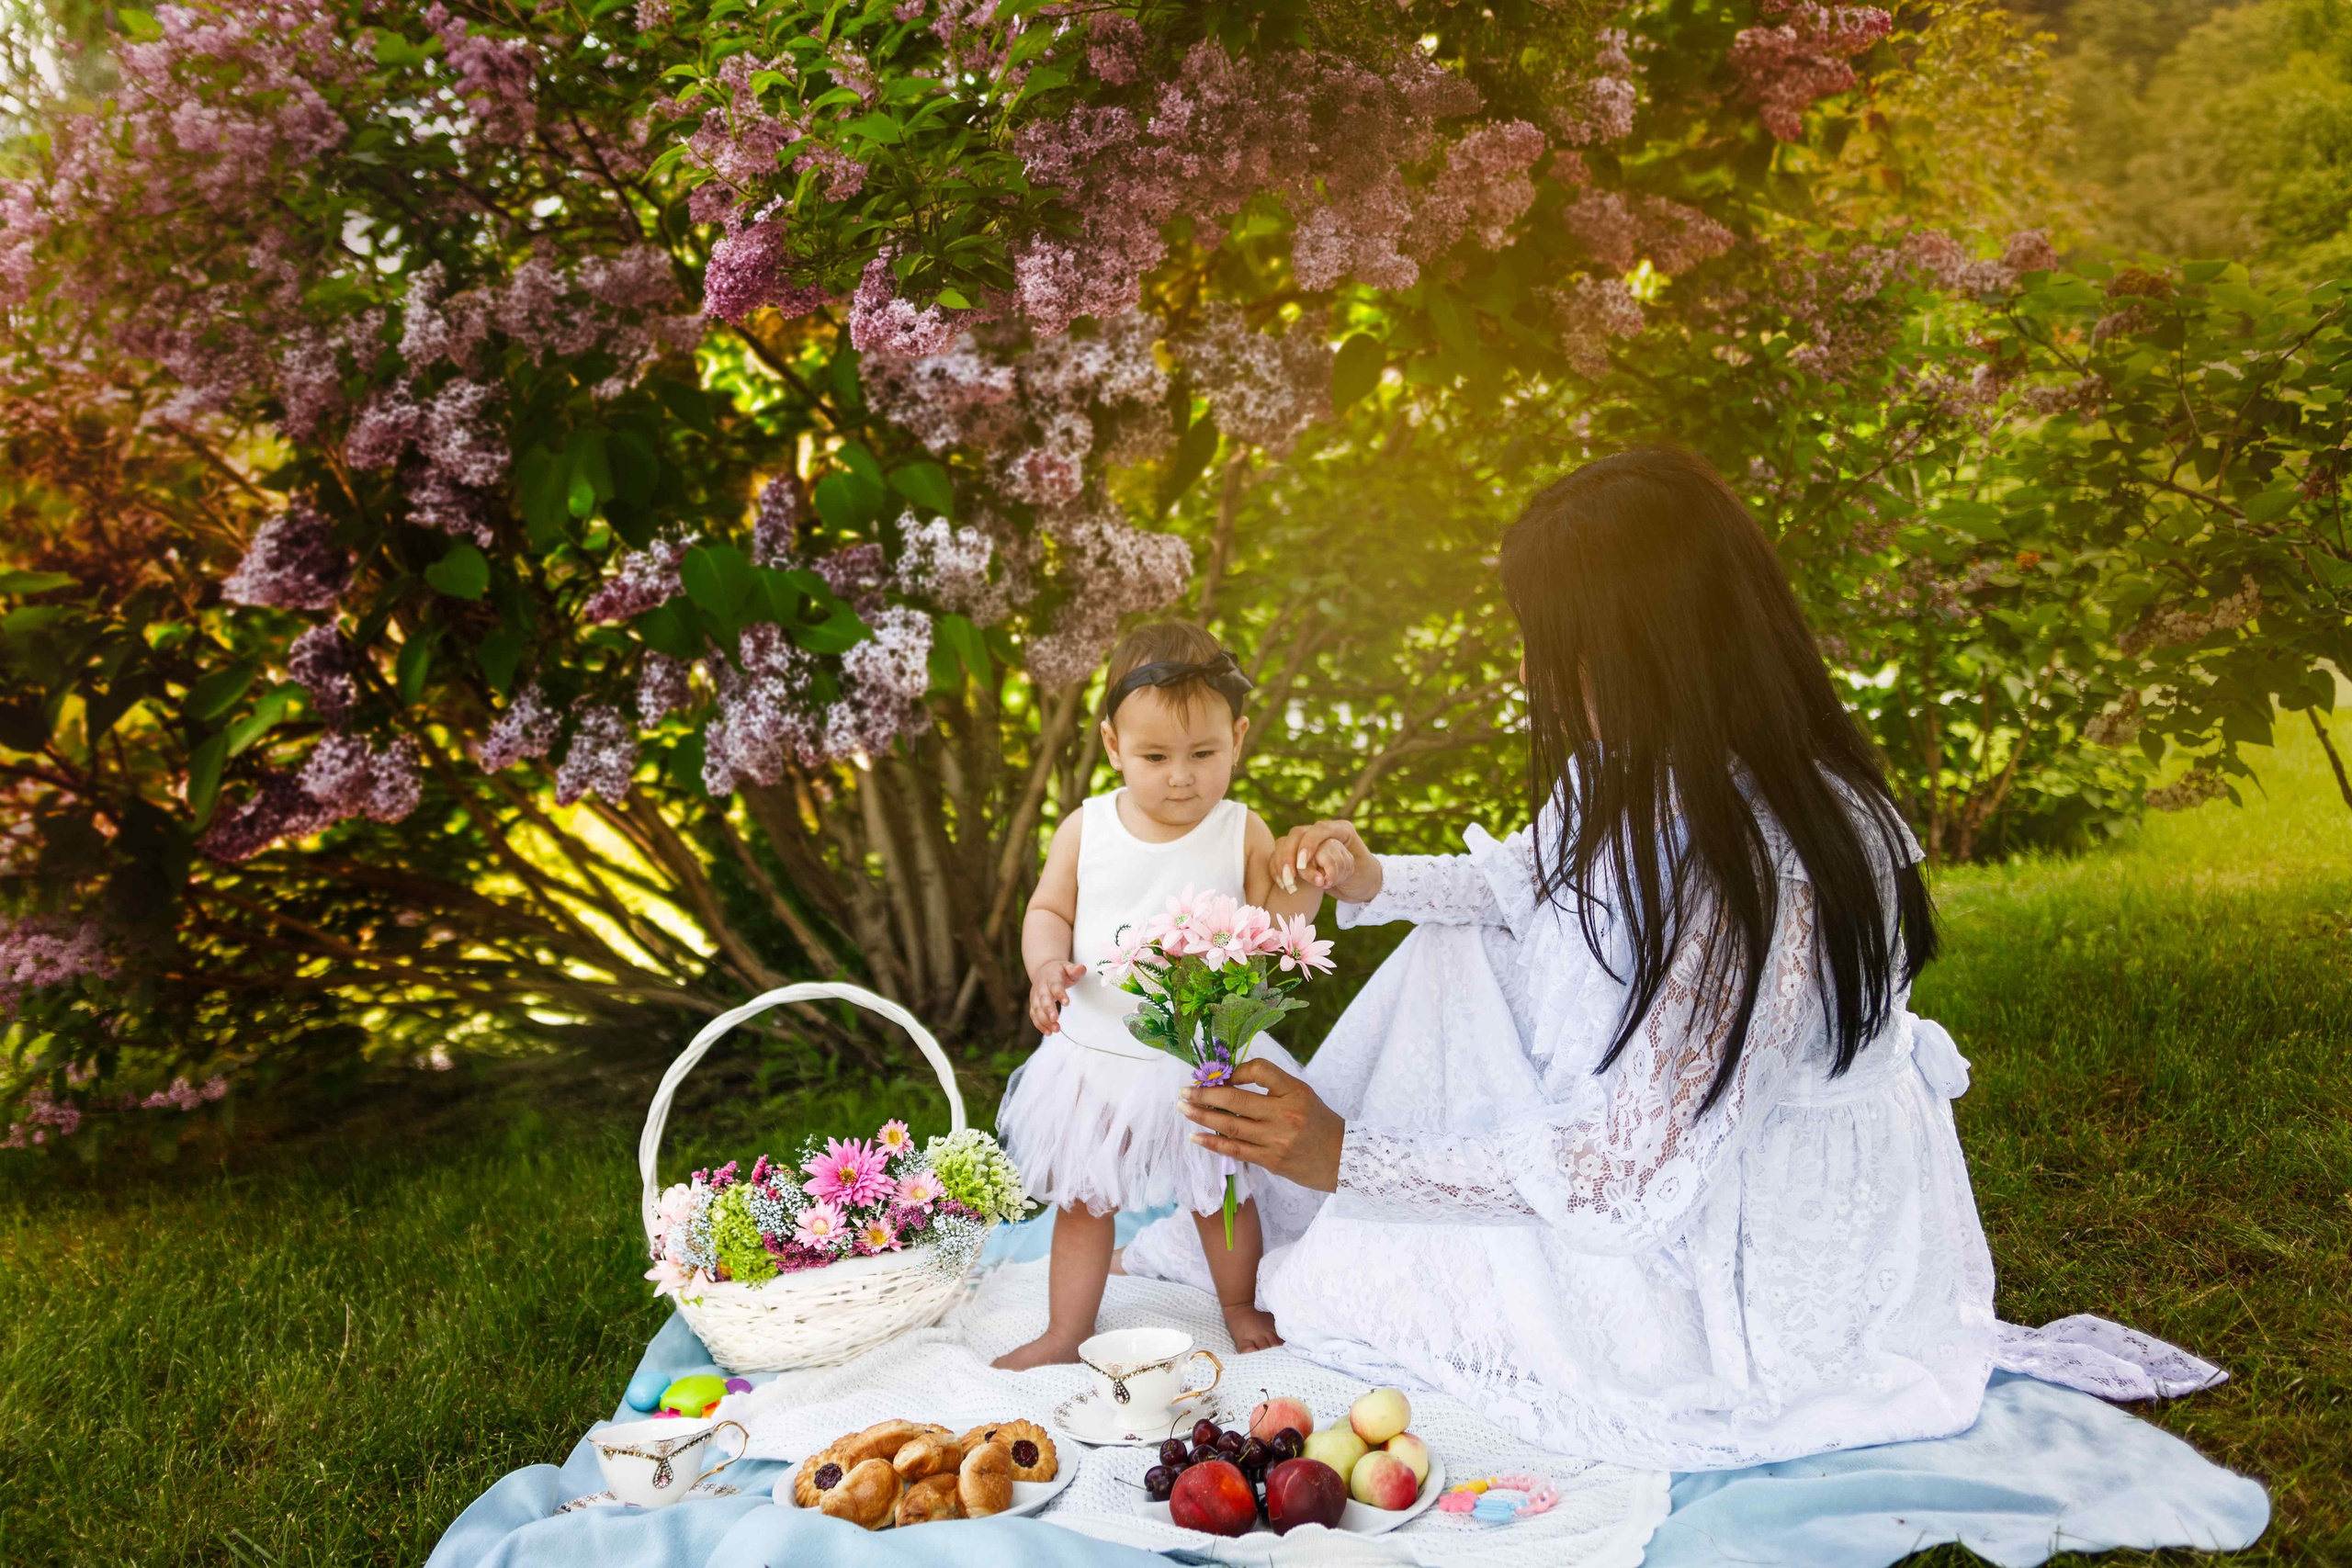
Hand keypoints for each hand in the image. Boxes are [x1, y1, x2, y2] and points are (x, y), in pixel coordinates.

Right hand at [1027, 958, 1087, 1034]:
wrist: (1043, 970)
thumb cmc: (1059, 971)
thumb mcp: (1068, 967)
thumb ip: (1075, 970)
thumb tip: (1081, 968)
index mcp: (1051, 977)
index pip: (1055, 986)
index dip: (1060, 994)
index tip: (1067, 1003)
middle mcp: (1041, 988)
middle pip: (1043, 999)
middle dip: (1048, 1010)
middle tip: (1055, 1019)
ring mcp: (1035, 997)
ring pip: (1037, 1010)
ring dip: (1045, 1021)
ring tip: (1056, 1030)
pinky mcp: (1034, 1005)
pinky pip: (1034, 1016)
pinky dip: (1040, 1025)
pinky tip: (1049, 1033)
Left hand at [1179, 1059, 1346, 1192]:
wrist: (1344, 1159)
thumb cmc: (1318, 1122)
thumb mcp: (1301, 1094)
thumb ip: (1270, 1087)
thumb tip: (1227, 1080)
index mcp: (1295, 1091)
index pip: (1259, 1070)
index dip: (1235, 1071)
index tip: (1220, 1076)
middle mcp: (1286, 1114)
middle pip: (1235, 1100)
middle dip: (1204, 1095)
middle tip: (1183, 1092)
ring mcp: (1277, 1139)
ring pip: (1230, 1125)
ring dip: (1201, 1116)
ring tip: (1183, 1109)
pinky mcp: (1271, 1161)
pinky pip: (1235, 1150)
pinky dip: (1212, 1142)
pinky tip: (1195, 1136)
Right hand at [1270, 819, 1381, 903]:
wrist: (1360, 883)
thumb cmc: (1362, 877)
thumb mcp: (1355, 872)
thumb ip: (1338, 869)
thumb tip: (1318, 875)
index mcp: (1341, 830)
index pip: (1320, 829)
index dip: (1308, 844)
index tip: (1302, 864)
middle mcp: (1322, 832)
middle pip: (1297, 834)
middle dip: (1290, 855)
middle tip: (1291, 878)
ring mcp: (1308, 841)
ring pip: (1285, 842)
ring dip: (1281, 863)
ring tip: (1287, 884)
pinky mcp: (1298, 853)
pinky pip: (1280, 855)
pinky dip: (1277, 868)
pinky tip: (1282, 883)